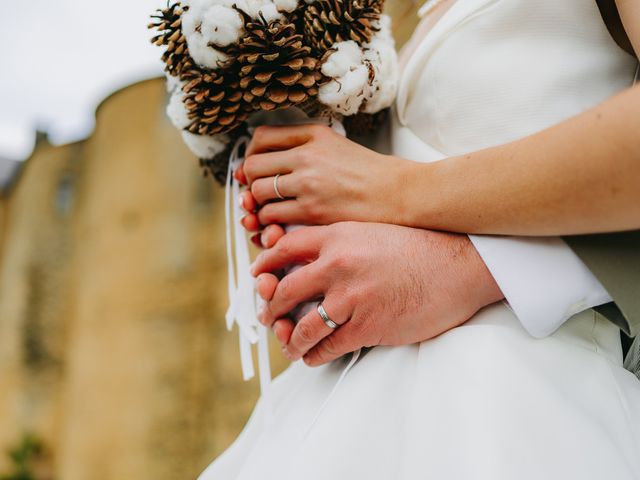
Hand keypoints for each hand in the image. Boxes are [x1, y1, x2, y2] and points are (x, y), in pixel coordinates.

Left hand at [236, 125, 415, 228]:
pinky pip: (271, 215)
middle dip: (249, 182)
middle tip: (257, 193)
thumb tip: (268, 159)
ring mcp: (308, 183)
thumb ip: (306, 147)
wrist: (398, 194)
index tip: (254, 168)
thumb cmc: (370, 174)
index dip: (250, 154)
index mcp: (313, 135)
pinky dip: (269, 222)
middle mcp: (307, 155)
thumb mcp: (337, 146)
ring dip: (258, 204)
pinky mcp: (312, 210)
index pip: (261, 137)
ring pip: (258, 191)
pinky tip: (280, 224)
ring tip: (270, 210)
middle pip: (253, 165)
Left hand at [251, 222, 503, 365]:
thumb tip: (314, 262)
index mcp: (338, 237)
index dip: (264, 263)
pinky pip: (327, 347)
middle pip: (283, 290)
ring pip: (301, 326)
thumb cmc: (421, 248)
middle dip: (269, 307)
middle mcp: (337, 265)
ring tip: (290, 345)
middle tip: (267, 316)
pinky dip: (313, 355)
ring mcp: (350, 297)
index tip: (259, 275)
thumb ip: (341, 243)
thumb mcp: (372, 231)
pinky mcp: (367, 326)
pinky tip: (313, 356)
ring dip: (290, 340)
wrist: (459, 265)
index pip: (284, 248)